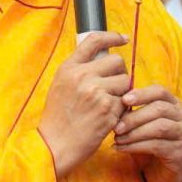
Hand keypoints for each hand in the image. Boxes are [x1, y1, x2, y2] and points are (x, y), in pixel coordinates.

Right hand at [37, 32, 129, 177]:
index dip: (112, 37)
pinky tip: (108, 117)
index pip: (94, 41)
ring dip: (122, 92)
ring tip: (108, 104)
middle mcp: (82, 77)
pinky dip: (121, 110)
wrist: (55, 144)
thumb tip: (101, 58)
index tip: (122, 39)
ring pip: (125, 82)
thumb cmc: (58, 117)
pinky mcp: (108, 110)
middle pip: (116, 61)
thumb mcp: (60, 86)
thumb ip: (78, 70)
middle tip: (113, 86)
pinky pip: (126, 102)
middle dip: (119, 72)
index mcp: (69, 68)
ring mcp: (97, 93)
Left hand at [114, 86, 181, 181]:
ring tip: (117, 138)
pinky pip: (157, 145)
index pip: (160, 91)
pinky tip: (121, 149)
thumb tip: (114, 104)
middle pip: (159, 109)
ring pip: (159, 127)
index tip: (124, 100)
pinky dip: (135, 146)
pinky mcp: (180, 152)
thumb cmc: (150, 144)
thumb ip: (134, 112)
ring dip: (135, 133)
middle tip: (116, 127)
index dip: (142, 94)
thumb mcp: (142, 125)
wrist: (163, 173)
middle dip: (134, 117)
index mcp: (174, 104)